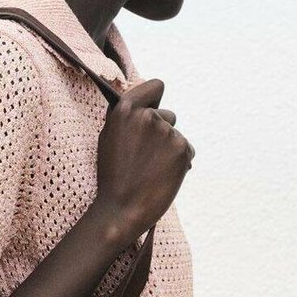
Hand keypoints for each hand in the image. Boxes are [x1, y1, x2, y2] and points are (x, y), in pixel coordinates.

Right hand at [93, 79, 194, 239]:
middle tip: (144, 156)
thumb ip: (127, 117)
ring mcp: (167, 132)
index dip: (155, 100)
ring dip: (170, 149)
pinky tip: (163, 177)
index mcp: (125, 110)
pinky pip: (187, 150)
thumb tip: (146, 104)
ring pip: (177, 135)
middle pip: (168, 115)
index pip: (156, 86)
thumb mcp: (109, 138)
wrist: (121, 210)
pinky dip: (179, 163)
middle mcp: (147, 116)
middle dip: (161, 131)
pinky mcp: (182, 148)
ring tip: (151, 170)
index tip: (151, 113)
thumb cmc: (112, 177)